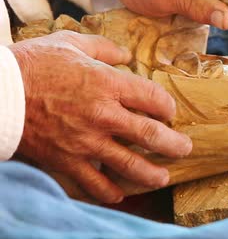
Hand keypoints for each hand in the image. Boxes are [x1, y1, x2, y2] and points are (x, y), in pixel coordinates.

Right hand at [9, 31, 192, 202]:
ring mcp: (87, 142)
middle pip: (153, 136)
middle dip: (175, 146)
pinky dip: (110, 193)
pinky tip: (120, 194)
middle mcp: (104, 115)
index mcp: (108, 84)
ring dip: (153, 174)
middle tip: (184, 149)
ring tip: (163, 177)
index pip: (155, 100)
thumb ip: (104, 48)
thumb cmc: (32, 64)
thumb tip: (126, 55)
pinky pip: (96, 184)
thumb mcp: (71, 43)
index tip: (169, 113)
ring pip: (131, 166)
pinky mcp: (68, 161)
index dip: (168, 108)